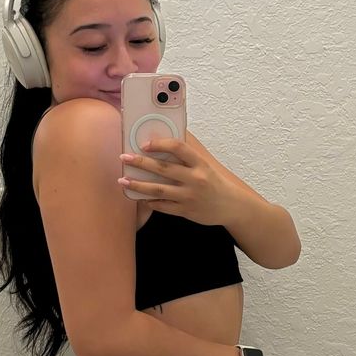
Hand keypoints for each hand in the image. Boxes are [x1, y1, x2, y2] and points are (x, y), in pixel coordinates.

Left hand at [117, 134, 236, 227]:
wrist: (231, 206)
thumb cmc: (214, 183)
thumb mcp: (205, 166)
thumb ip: (186, 158)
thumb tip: (162, 145)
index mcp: (200, 164)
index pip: (178, 148)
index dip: (160, 144)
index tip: (144, 144)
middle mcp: (195, 179)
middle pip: (163, 169)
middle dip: (140, 163)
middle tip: (124, 158)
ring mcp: (190, 196)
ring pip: (158, 190)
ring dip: (138, 185)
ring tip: (123, 181)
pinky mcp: (186, 211)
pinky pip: (163, 206)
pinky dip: (150, 202)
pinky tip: (140, 198)